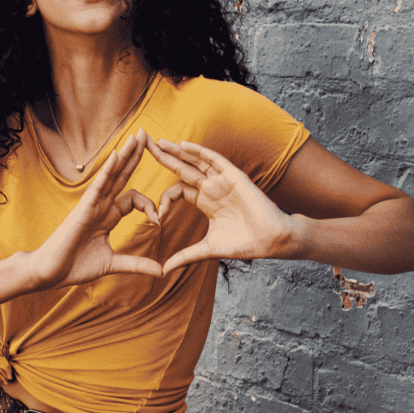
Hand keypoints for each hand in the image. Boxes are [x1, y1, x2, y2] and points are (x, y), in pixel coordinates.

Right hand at [29, 129, 161, 290]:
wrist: (50, 273)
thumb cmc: (75, 266)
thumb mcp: (113, 264)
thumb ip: (137, 264)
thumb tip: (161, 271)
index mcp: (109, 216)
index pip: (135, 199)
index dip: (150, 206)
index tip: (159, 222)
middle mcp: (102, 205)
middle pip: (123, 174)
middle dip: (136, 155)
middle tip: (148, 134)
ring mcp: (93, 204)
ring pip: (113, 173)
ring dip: (126, 154)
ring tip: (139, 135)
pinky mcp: (84, 207)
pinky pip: (99, 184)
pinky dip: (108, 169)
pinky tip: (117, 154)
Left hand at [146, 137, 294, 273]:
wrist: (270, 241)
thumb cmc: (244, 243)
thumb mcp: (207, 249)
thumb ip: (185, 256)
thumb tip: (163, 271)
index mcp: (204, 201)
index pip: (177, 190)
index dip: (164, 200)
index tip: (157, 217)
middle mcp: (211, 187)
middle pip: (181, 168)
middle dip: (162, 157)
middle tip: (143, 144)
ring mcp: (221, 180)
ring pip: (195, 160)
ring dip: (176, 150)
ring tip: (157, 141)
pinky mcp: (233, 176)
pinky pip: (213, 159)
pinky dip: (198, 151)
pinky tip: (181, 145)